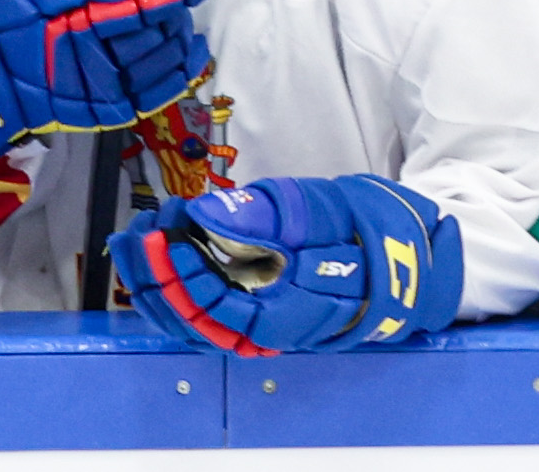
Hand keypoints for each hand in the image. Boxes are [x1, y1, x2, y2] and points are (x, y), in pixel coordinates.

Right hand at [0, 0, 218, 158]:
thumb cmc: (7, 0)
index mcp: (76, 1)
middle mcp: (90, 41)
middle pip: (156, 22)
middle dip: (179, 2)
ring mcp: (98, 78)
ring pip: (160, 55)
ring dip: (181, 33)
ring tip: (186, 18)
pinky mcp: (102, 107)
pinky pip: (155, 91)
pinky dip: (180, 70)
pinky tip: (191, 52)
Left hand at [113, 175, 464, 354]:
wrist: (407, 255)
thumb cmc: (366, 229)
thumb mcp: (319, 208)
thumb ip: (263, 215)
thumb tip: (206, 212)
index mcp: (294, 311)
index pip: (221, 306)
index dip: (184, 272)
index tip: (160, 230)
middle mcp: (274, 329)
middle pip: (198, 321)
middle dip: (157, 279)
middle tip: (136, 233)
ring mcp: (265, 326)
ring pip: (196, 322)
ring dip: (157, 286)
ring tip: (131, 243)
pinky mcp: (259, 314)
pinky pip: (205, 313)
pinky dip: (176, 288)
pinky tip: (155, 257)